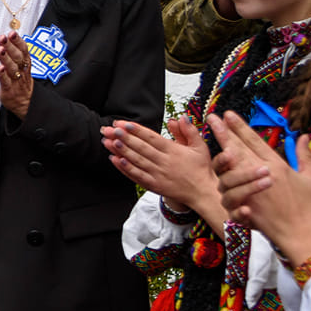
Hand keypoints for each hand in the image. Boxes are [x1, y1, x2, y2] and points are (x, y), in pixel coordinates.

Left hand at [0, 31, 34, 119]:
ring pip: (12, 68)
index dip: (18, 41)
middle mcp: (22, 70)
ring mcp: (16, 80)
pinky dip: (3, 75)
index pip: (23, 49)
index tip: (12, 33)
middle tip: (4, 37)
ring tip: (0, 49)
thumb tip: (11, 35)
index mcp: (24, 63)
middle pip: (17, 56)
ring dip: (6, 58)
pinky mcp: (9, 90)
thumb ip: (17, 51)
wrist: (24, 103)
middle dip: (10, 46)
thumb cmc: (20, 81)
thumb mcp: (22, 65)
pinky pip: (6, 81)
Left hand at [104, 116, 223, 227]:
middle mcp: (164, 162)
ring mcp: (158, 175)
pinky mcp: (154, 185)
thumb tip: (180, 117)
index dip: (137, 130)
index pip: (152, 138)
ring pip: (136, 161)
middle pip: (140, 148)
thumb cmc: (201, 168)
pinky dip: (125, 168)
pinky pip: (137, 176)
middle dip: (123, 138)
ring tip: (107, 141)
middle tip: (109, 130)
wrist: (203, 192)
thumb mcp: (200, 146)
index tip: (123, 124)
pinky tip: (114, 160)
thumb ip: (189, 131)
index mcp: (174, 151)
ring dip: (120, 151)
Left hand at [212, 110, 310, 263]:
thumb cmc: (305, 205)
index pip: (254, 141)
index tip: (228, 115)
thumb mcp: (310, 177)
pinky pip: (228, 189)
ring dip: (219, 151)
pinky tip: (215, 168)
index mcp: (276, 165)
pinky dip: (223, 180)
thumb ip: (303, 155)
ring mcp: (251, 188)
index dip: (240, 127)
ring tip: (210, 139)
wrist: (298, 231)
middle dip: (224, 132)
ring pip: (230, 166)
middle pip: (238, 148)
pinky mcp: (245, 202)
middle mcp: (262, 173)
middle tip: (212, 117)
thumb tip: (303, 136)